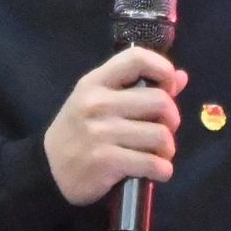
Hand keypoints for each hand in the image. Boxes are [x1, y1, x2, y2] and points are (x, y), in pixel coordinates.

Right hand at [43, 46, 187, 205]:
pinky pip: (152, 163)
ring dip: (168, 149)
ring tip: (159, 154)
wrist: (49, 171)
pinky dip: (163, 171)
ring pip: (160, 135)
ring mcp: (101, 132)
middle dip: (172, 119)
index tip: (168, 88)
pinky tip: (157, 171)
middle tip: (164, 130)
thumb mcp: (99, 101)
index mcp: (96, 82)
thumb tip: (181, 77)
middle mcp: (98, 103)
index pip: (137, 59)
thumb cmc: (80, 131)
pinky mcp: (106, 161)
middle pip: (160, 101)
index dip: (163, 69)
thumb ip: (138, 88)